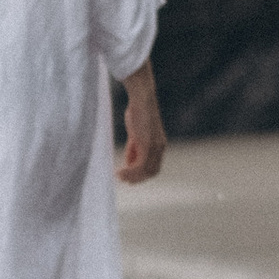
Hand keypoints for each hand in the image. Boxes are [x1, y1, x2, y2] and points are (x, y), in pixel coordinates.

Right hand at [115, 66, 165, 186]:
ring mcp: (155, 147)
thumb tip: (130, 160)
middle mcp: (160, 147)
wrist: (142, 98)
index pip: (154, 166)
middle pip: (152, 171)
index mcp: (159, 144)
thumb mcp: (136, 132)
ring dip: (131, 177)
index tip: (130, 176)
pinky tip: (119, 172)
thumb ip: (135, 146)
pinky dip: (129, 172)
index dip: (143, 174)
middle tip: (123, 180)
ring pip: (145, 171)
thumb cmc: (137, 111)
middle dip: (137, 178)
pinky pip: (139, 165)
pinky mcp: (147, 145)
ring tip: (118, 176)